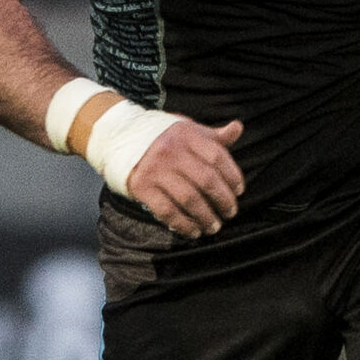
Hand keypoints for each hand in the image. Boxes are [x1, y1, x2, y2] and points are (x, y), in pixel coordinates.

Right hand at [125, 117, 244, 238]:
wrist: (119, 138)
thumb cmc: (162, 137)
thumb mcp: (187, 130)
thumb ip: (213, 136)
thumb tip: (238, 128)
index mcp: (186, 135)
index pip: (217, 157)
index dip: (232, 176)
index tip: (239, 191)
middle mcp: (171, 151)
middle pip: (206, 180)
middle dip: (223, 200)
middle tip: (230, 213)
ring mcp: (155, 170)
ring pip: (189, 199)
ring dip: (206, 217)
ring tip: (214, 226)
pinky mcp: (142, 187)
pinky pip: (167, 211)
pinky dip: (183, 225)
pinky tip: (193, 231)